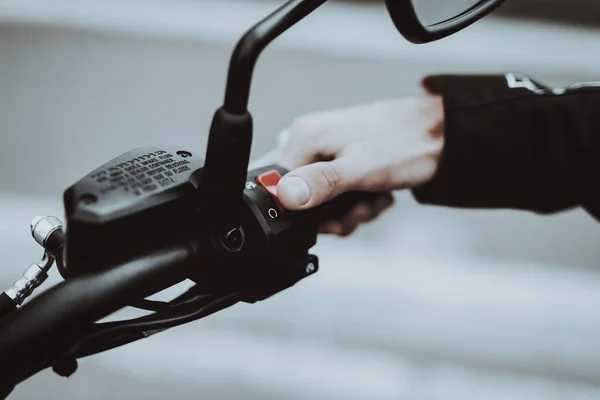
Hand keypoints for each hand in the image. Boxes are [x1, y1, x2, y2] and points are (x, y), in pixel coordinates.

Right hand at [276, 93, 444, 235]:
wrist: (444, 135)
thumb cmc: (407, 143)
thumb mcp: (359, 170)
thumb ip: (320, 184)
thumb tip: (285, 196)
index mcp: (306, 137)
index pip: (283, 188)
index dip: (307, 212)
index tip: (333, 217)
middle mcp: (314, 143)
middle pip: (306, 198)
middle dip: (337, 213)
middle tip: (361, 209)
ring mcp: (332, 153)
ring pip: (328, 201)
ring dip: (354, 209)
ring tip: (375, 199)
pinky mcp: (348, 162)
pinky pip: (344, 195)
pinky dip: (363, 201)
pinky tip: (380, 194)